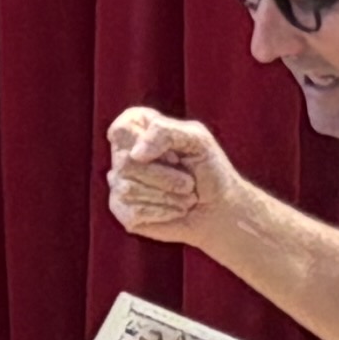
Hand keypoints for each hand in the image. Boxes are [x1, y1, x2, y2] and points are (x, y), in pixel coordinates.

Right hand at [106, 108, 243, 247]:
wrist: (219, 209)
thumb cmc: (209, 170)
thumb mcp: (197, 139)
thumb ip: (165, 132)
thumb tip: (135, 155)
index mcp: (137, 127)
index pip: (122, 129)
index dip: (149, 143)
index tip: (175, 154)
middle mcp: (123, 153)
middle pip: (125, 163)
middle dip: (165, 176)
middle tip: (188, 182)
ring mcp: (119, 182)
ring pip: (128, 190)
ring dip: (168, 196)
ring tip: (185, 197)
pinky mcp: (122, 211)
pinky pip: (134, 212)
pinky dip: (163, 212)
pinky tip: (175, 210)